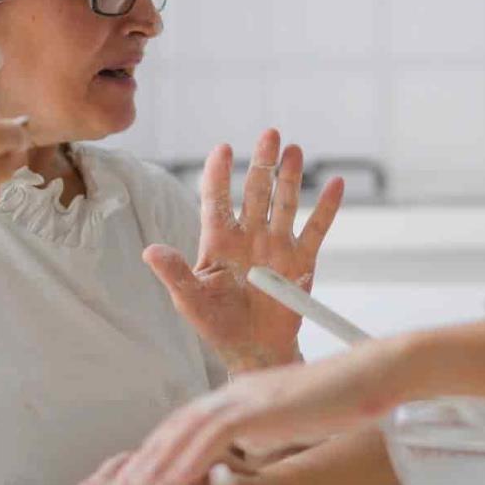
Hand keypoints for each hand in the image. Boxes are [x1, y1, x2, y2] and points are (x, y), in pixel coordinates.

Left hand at [89, 339, 410, 484]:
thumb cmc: (343, 398)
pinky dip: (183, 465)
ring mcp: (244, 397)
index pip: (183, 426)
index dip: (155, 456)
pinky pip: (208, 439)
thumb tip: (247, 450)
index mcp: (239, 395)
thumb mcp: (293, 417)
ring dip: (150, 471)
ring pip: (180, 434)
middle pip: (171, 430)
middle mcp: (233, 392)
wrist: (373, 374)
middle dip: (138, 468)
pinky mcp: (258, 408)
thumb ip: (264, 430)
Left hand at [145, 129, 342, 370]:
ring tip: (294, 150)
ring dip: (289, 176)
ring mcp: (276, 246)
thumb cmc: (218, 324)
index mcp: (218, 241)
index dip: (218, 174)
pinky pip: (316, 230)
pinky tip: (335, 184)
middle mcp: (249, 236)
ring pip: (284, 203)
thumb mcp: (190, 301)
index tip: (222, 148)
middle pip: (256, 191)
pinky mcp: (301, 261)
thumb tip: (149, 251)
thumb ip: (174, 274)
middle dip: (262, 163)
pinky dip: (326, 208)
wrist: (255, 349)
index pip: (216, 199)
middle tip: (269, 134)